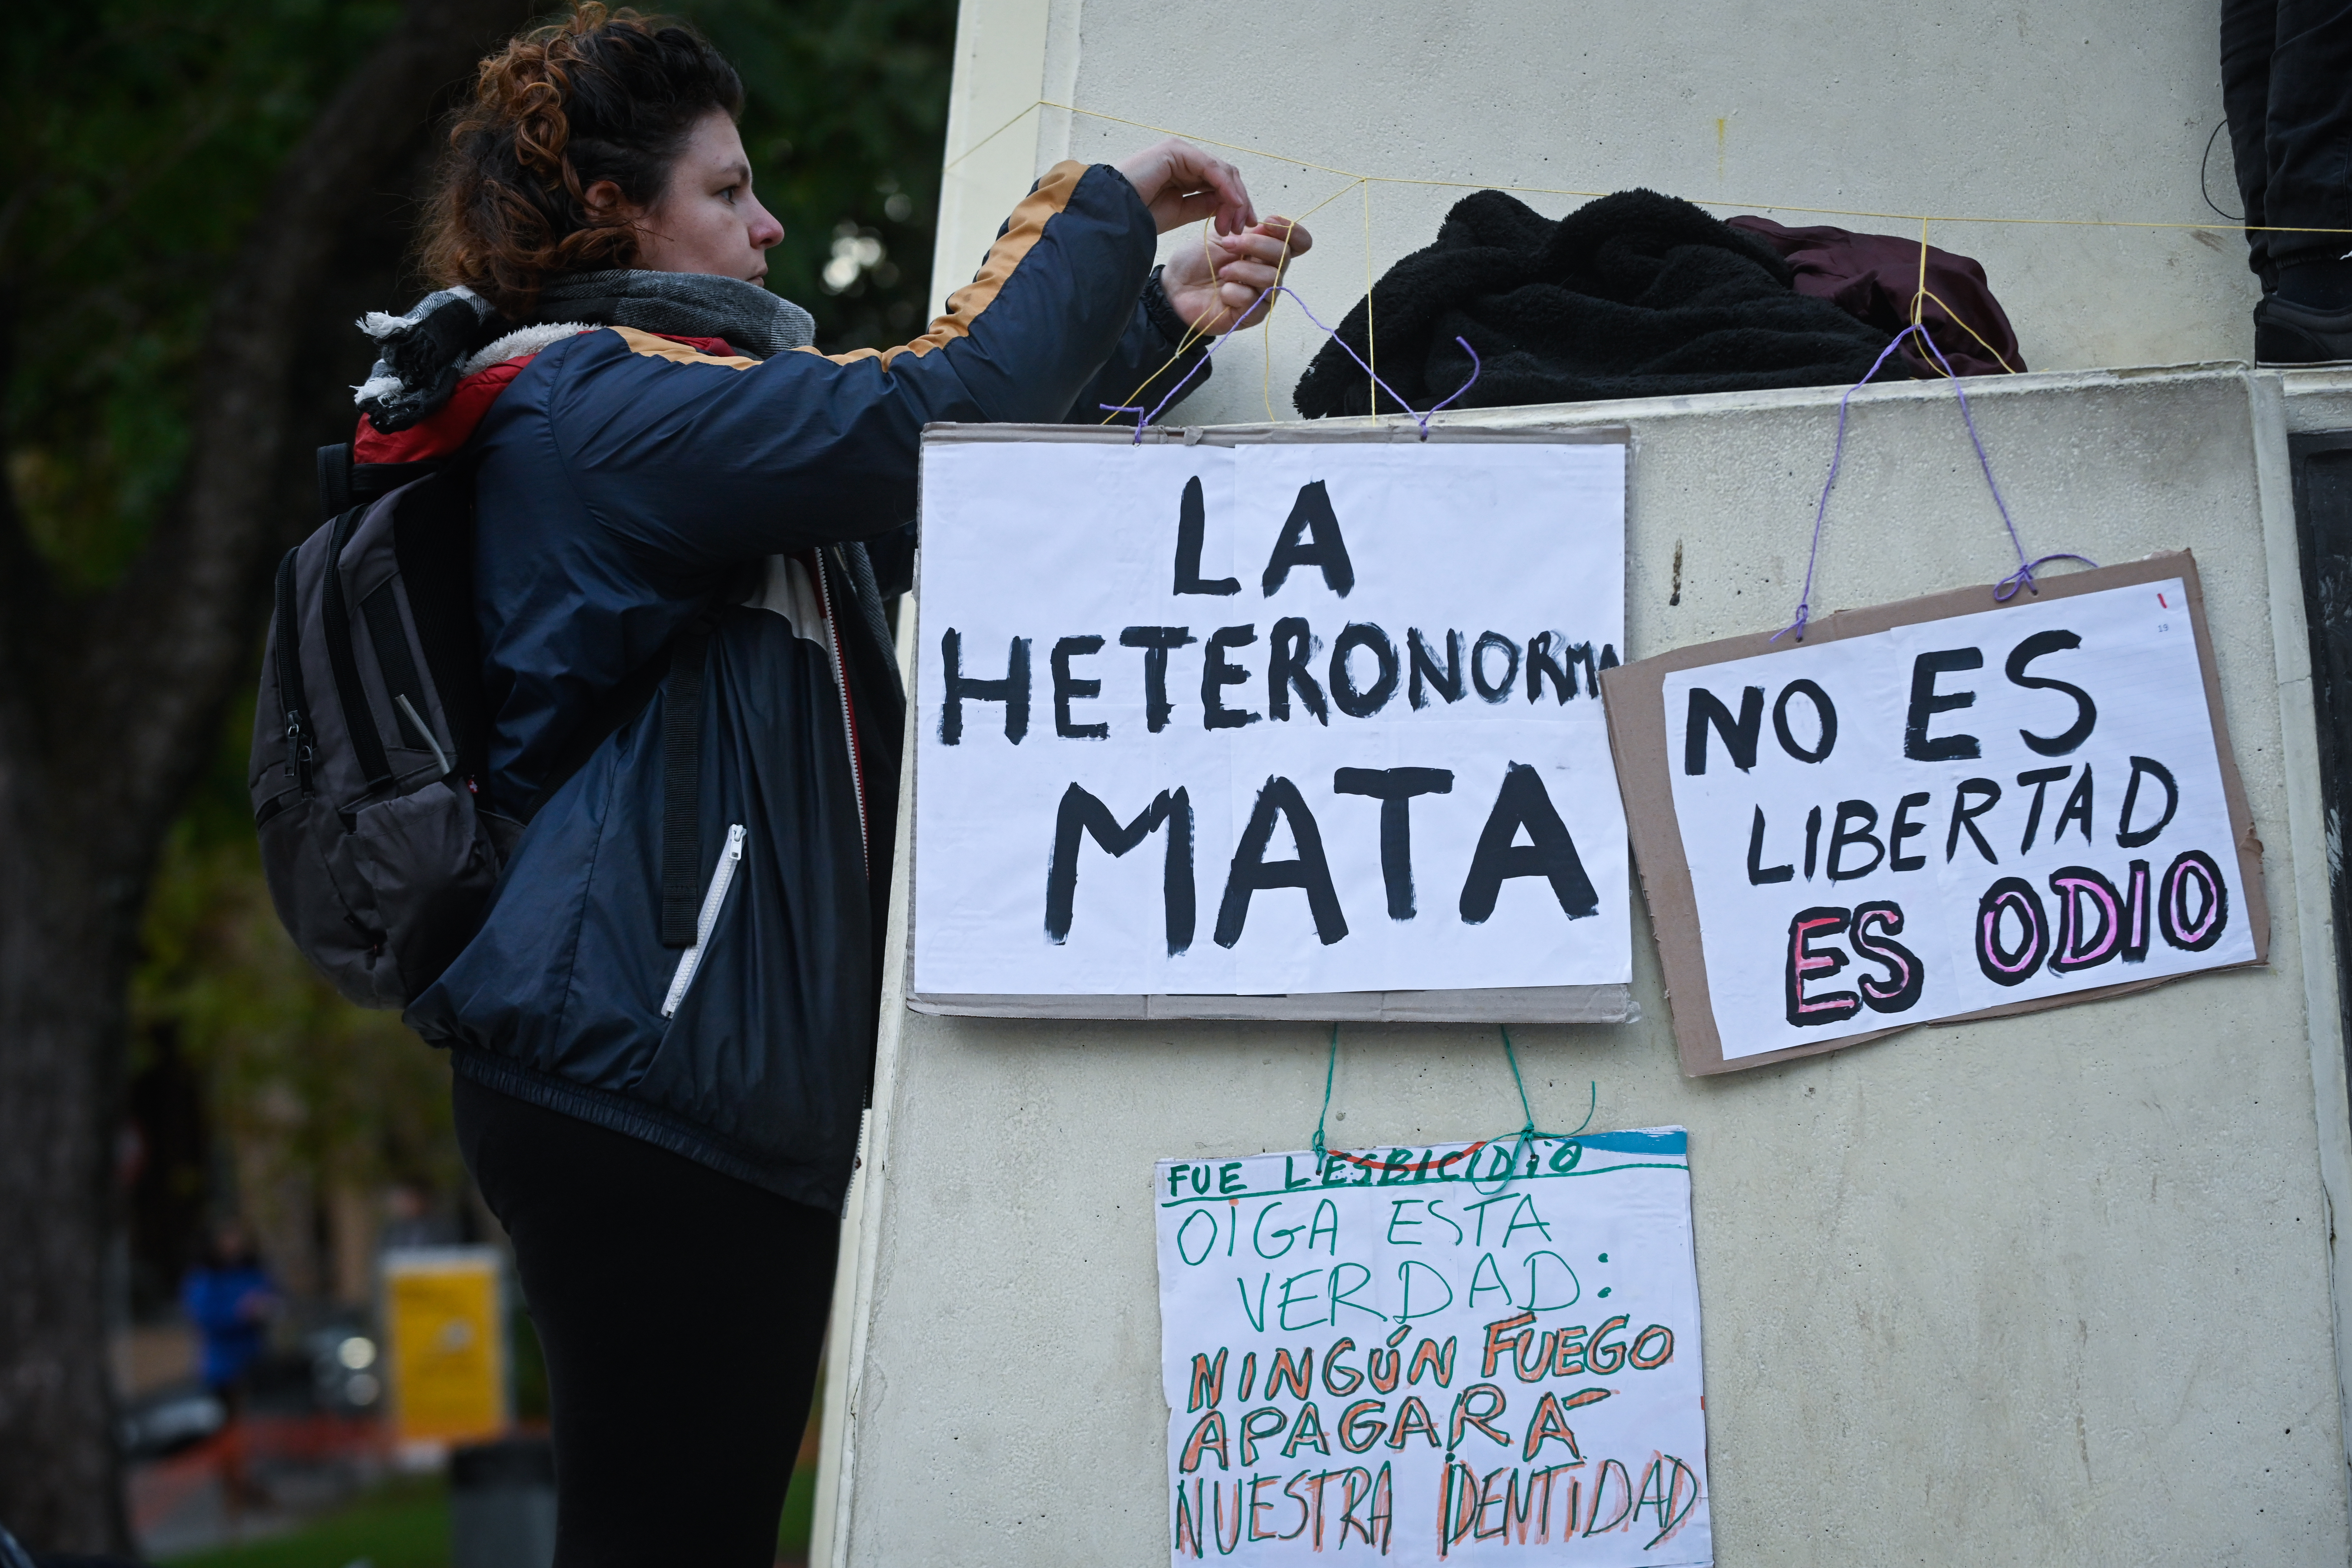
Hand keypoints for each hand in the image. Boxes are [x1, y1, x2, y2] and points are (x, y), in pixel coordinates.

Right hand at [1114, 138, 1255, 235]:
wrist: (1116, 213)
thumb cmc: (1141, 215)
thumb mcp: (1182, 212)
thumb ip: (1205, 204)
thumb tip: (1230, 204)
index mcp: (1183, 172)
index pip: (1219, 182)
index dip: (1235, 204)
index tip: (1240, 228)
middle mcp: (1184, 159)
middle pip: (1225, 175)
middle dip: (1238, 202)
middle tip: (1240, 228)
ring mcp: (1181, 152)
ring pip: (1222, 171)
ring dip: (1233, 198)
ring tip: (1232, 224)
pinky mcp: (1177, 151)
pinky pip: (1210, 168)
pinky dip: (1225, 187)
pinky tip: (1232, 204)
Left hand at [1160, 217, 1313, 335]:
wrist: (1174, 287)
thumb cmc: (1197, 261)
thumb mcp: (1222, 235)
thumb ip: (1248, 229)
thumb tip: (1268, 224)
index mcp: (1265, 252)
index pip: (1299, 242)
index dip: (1291, 230)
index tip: (1267, 222)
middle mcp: (1268, 273)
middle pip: (1284, 256)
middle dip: (1256, 245)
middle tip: (1228, 244)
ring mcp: (1261, 296)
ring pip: (1271, 278)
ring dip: (1243, 269)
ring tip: (1221, 272)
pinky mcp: (1249, 316)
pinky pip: (1253, 300)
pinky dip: (1234, 292)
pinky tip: (1221, 293)